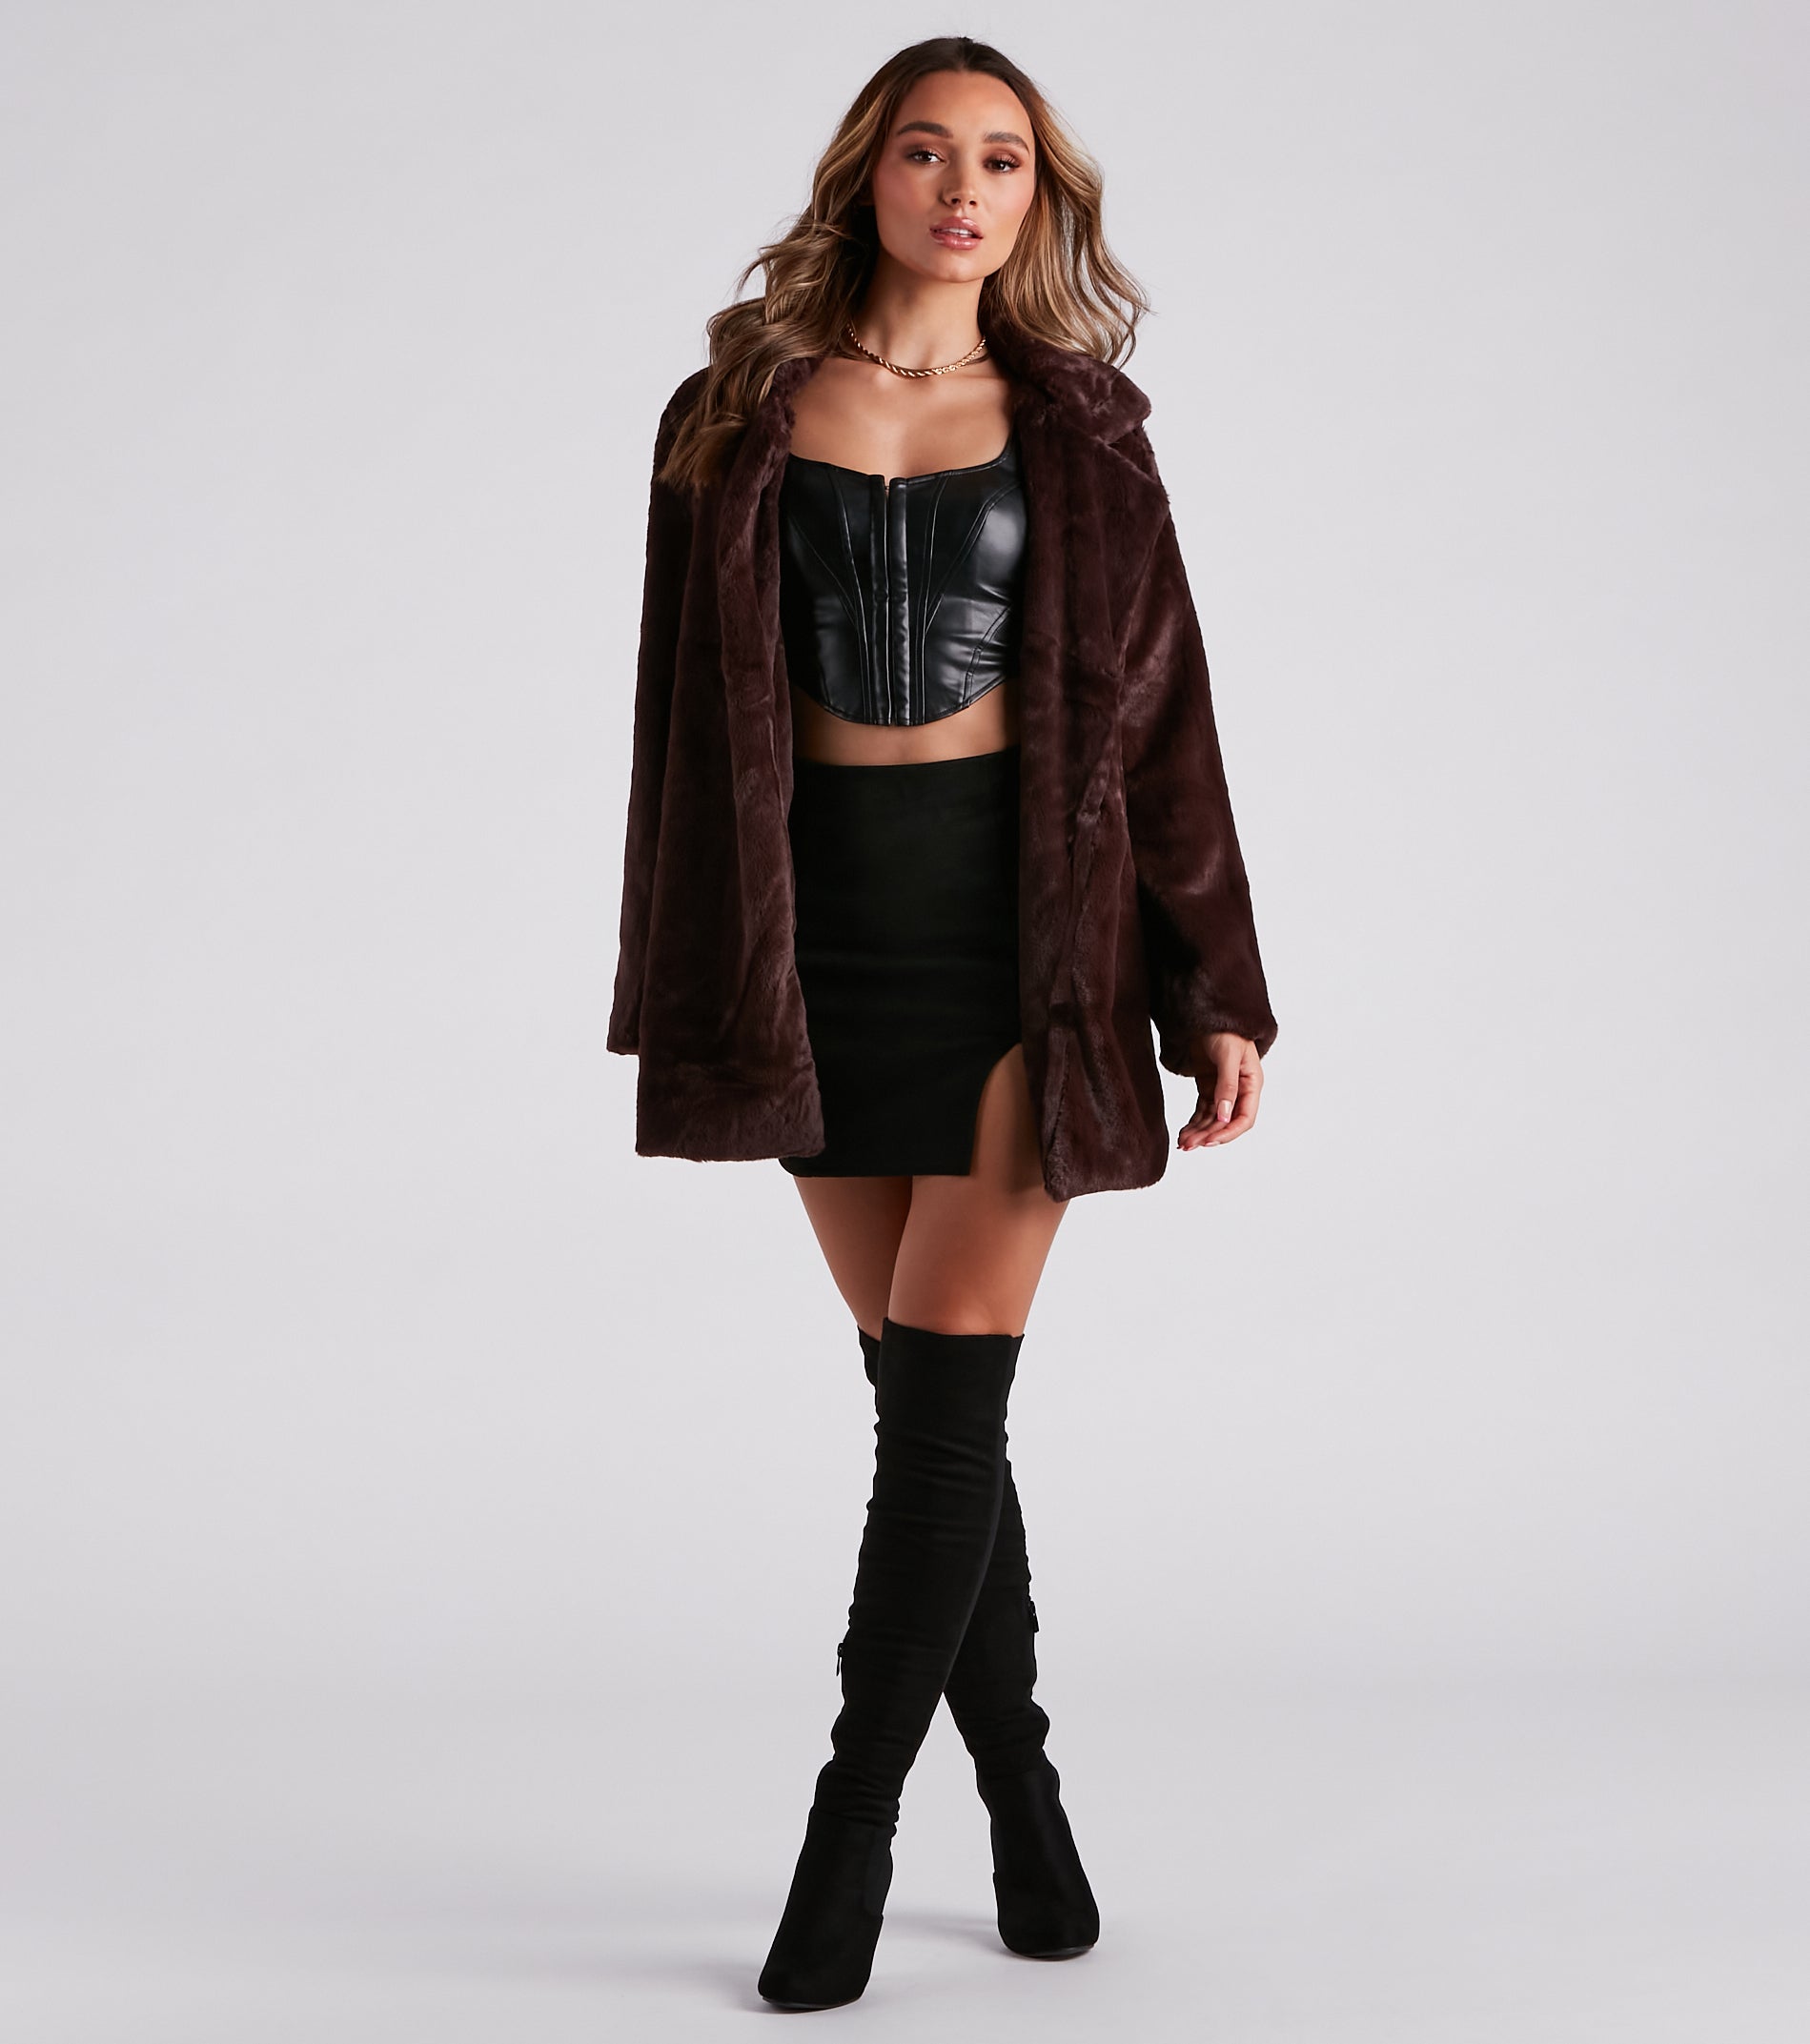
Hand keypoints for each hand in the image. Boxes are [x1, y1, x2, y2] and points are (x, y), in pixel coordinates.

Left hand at [1178, 1032, 1262, 1151]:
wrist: (1208, 1014)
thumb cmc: (1225, 1031)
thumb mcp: (1228, 1057)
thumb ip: (1228, 1086)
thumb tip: (1225, 1117)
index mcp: (1251, 1084)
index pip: (1244, 1118)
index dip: (1228, 1133)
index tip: (1209, 1141)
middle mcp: (1239, 1090)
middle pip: (1225, 1122)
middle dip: (1207, 1135)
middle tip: (1188, 1145)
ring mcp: (1223, 1090)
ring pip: (1212, 1119)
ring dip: (1198, 1132)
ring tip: (1182, 1143)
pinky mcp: (1209, 1086)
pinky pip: (1202, 1110)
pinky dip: (1193, 1122)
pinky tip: (1183, 1132)